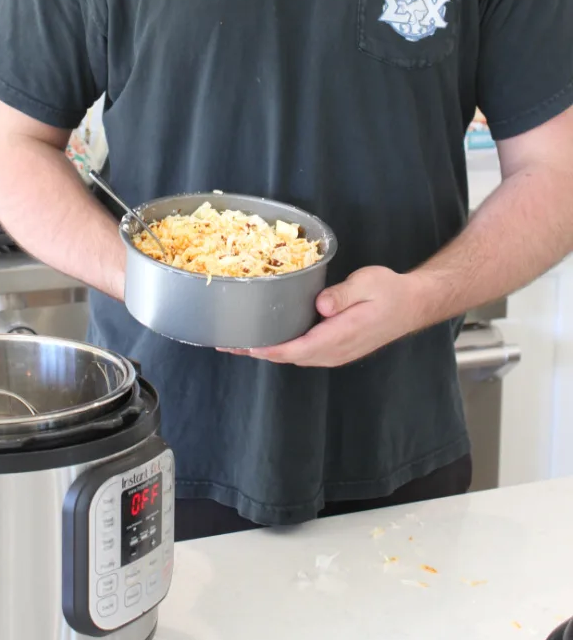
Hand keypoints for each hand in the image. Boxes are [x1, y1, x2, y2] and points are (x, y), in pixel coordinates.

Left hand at [221, 266, 423, 367]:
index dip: (269, 348)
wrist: (412, 305)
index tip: (244, 345)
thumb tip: (321, 305)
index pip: (298, 348)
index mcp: (341, 335)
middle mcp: (335, 350)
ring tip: (238, 341)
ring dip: (267, 351)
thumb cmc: (390, 292)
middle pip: (289, 356)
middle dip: (257, 351)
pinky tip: (267, 337)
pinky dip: (281, 347)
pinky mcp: (335, 348)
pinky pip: (302, 352)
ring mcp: (335, 352)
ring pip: (294, 356)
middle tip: (227, 341)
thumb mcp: (368, 283)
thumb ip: (343, 294)